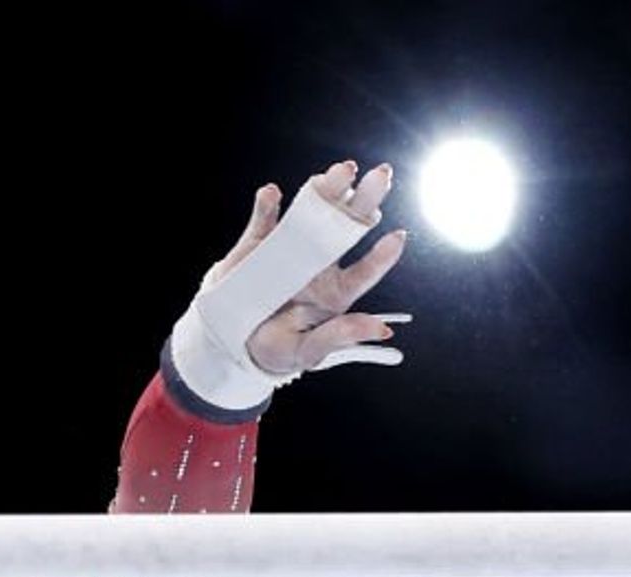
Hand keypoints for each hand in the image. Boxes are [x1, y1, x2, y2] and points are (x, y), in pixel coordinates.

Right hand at [208, 160, 408, 377]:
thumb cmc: (276, 349)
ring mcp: (289, 247)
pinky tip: (273, 194)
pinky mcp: (258, 243)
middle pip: (347, 227)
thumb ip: (339, 337)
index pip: (366, 270)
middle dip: (366, 199)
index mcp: (337, 291)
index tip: (398, 236)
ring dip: (327, 189)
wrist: (232, 339)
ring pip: (312, 212)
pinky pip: (264, 220)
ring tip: (343, 171)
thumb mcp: (306, 352)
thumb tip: (382, 330)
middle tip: (382, 176)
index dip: (383, 255)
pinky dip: (267, 205)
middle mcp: (320, 262)